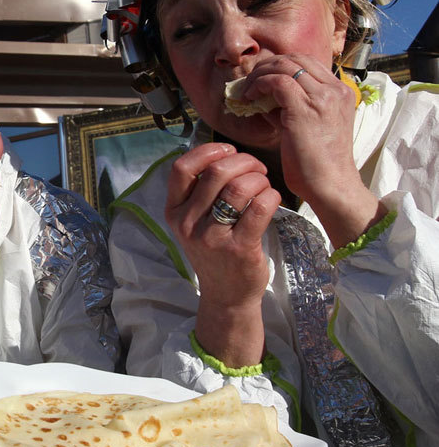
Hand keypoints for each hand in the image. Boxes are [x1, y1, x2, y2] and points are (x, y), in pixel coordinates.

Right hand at [165, 143, 279, 365]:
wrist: (226, 296)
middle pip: (216, 173)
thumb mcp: (194, 223)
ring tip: (265, 183)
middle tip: (257, 167)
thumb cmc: (215, 252)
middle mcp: (188, 224)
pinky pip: (259, 207)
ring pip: (238, 188)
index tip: (228, 151)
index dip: (207, 151)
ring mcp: (213, 238)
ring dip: (259, 178)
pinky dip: (271, 195)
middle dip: (243, 161)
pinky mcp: (239, 248)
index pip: (182, 168)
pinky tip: (273, 199)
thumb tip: (224, 154)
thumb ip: (200, 192)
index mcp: (174, 212)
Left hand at [243, 56, 385, 246]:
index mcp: (340, 92)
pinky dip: (259, 85)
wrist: (331, 186)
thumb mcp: (305, 129)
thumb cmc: (317, 166)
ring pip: (284, 66)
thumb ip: (287, 111)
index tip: (261, 80)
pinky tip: (249, 98)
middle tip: (249, 82)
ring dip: (260, 75)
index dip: (280, 67)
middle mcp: (335, 89)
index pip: (307, 63)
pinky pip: (277, 81)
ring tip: (246, 91)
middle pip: (295, 59)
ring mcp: (323, 96)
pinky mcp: (305, 108)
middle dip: (267, 66)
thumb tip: (262, 101)